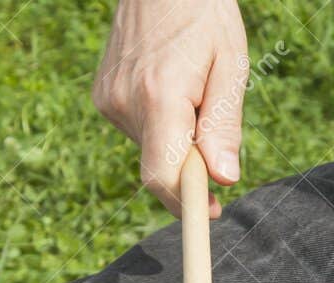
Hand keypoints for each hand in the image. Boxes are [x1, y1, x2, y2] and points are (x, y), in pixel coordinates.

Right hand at [92, 0, 247, 216]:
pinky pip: (137, 131)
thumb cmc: (203, 14)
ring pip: (150, 149)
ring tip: (190, 91)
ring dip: (175, 139)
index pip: (163, 175)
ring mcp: (108, 101)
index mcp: (159, 95)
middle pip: (159, 166)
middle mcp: (125, 102)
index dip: (187, 203)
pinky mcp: (103, 98)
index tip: (212, 211)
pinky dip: (159, 124)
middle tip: (213, 129)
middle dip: (190, 165)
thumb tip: (224, 178)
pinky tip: (167, 87)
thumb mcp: (230, 63)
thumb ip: (225, 124)